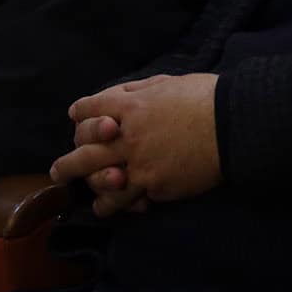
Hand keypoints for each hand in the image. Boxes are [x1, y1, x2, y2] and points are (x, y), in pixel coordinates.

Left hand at [52, 74, 221, 215]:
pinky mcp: (153, 186)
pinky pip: (127, 200)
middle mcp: (126, 135)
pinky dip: (116, 205)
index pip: (89, 110)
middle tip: (58, 172)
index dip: (81, 114)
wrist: (232, 125)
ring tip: (86, 199)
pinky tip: (110, 209)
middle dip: (68, 163)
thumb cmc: (205, 98)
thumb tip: (118, 96)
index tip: (76, 118)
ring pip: (101, 182)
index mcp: (128, 105)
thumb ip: (138, 91)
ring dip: (89, 189)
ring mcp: (138, 164)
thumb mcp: (167, 83)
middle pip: (84, 151)